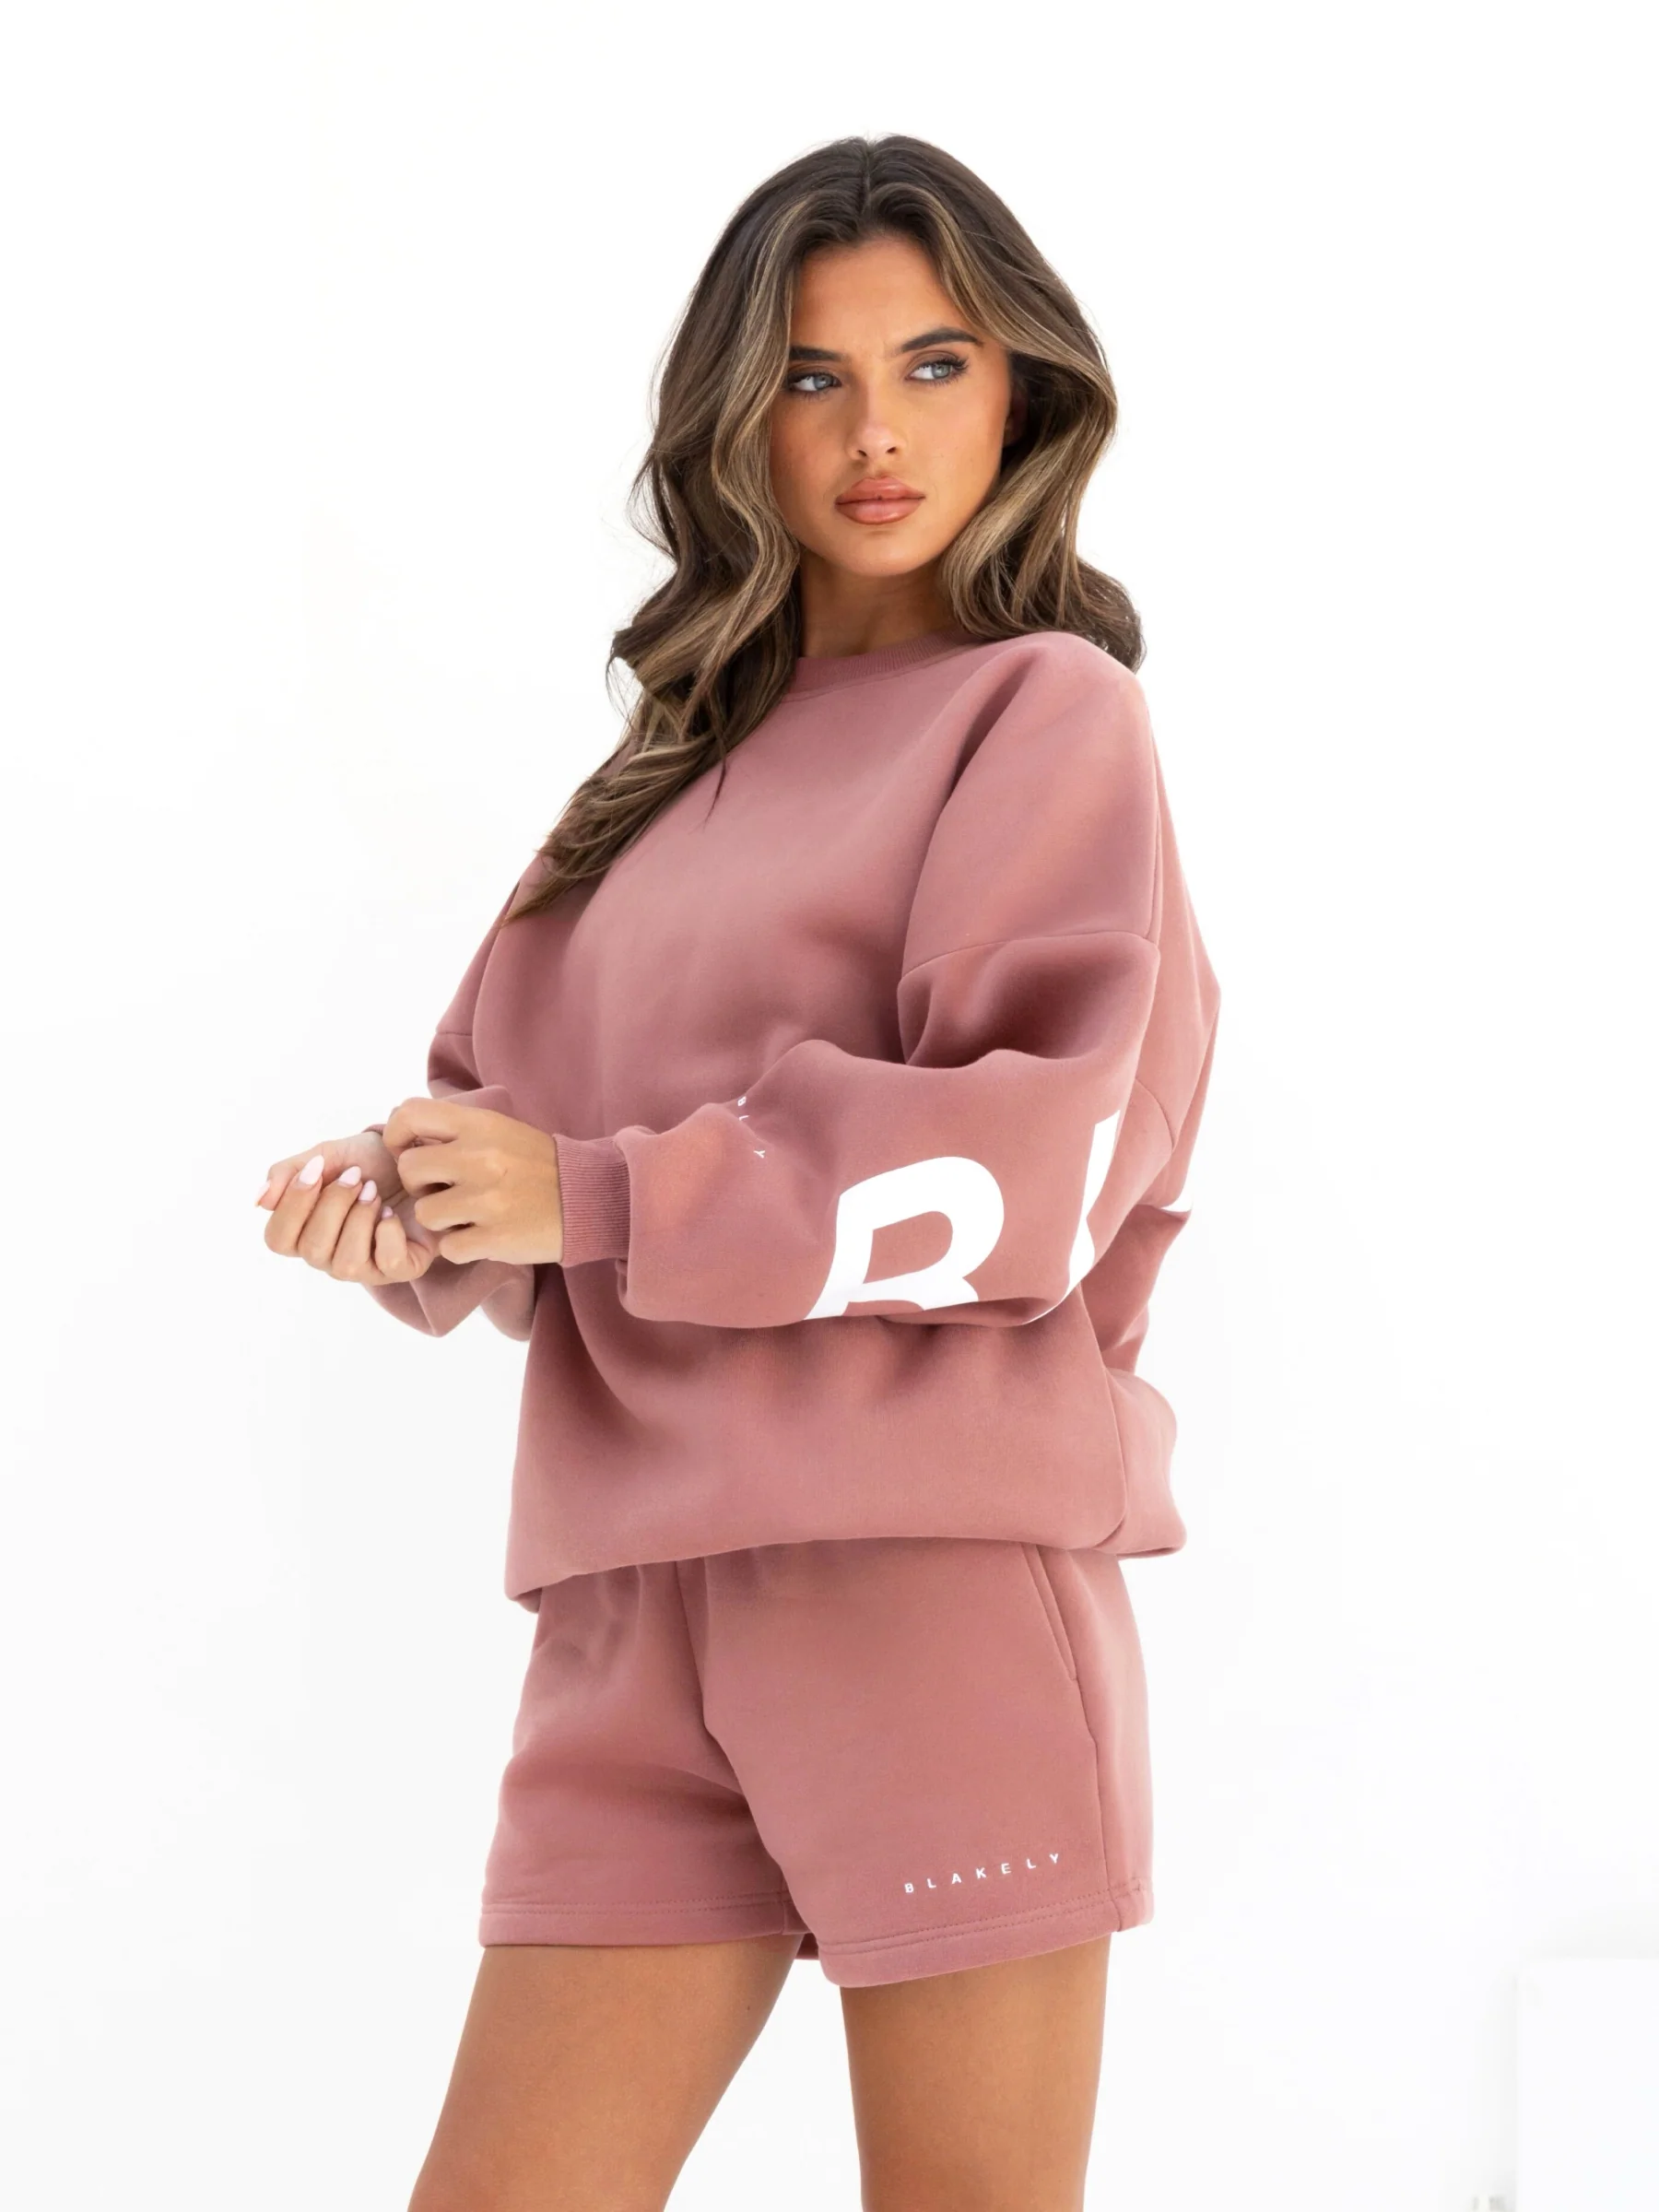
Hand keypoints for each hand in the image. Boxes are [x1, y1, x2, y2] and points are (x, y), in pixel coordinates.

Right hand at [256, 1128, 440, 1287]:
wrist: (416, 1155)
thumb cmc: (366, 1162)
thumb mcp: (325, 1155)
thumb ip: (287, 1172)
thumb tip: (260, 1201)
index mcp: (304, 1232)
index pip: (277, 1239)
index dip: (293, 1205)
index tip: (317, 1168)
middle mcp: (329, 1255)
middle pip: (312, 1249)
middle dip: (334, 1205)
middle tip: (356, 1176)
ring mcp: (365, 1267)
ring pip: (347, 1263)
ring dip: (360, 1218)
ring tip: (374, 1192)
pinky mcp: (402, 1267)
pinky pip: (389, 1264)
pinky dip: (389, 1233)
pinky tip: (392, 1212)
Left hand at [378, 1096, 565, 1266]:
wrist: (590, 1198)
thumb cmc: (540, 1165)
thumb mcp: (501, 1130)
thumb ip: (458, 1130)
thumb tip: (407, 1133)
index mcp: (480, 1126)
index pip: (410, 1114)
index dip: (397, 1135)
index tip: (408, 1151)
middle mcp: (480, 1158)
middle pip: (409, 1169)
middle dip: (418, 1185)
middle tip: (442, 1190)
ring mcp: (487, 1200)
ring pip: (425, 1214)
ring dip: (441, 1220)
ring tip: (468, 1215)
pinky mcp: (495, 1238)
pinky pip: (449, 1247)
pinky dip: (462, 1246)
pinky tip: (483, 1235)